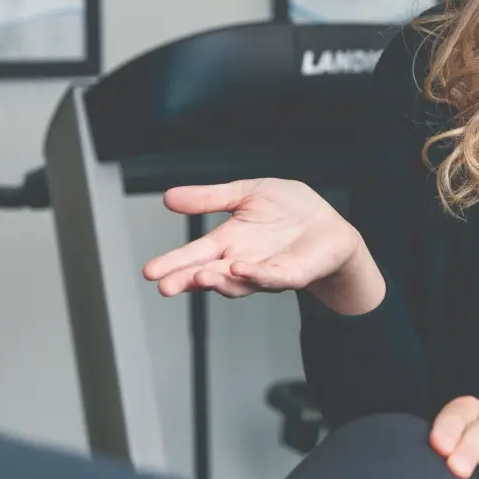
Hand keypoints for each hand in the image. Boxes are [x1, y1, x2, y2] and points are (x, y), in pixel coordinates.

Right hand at [141, 179, 381, 312]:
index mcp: (228, 242)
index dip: (172, 263)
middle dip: (186, 280)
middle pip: (208, 274)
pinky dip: (255, 275)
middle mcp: (241, 261)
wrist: (329, 225)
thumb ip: (209, 198)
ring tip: (197, 276)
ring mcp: (265, 271)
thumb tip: (167, 197)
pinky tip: (238, 268)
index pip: (194, 254)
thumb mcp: (245, 193)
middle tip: (164, 286)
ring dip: (217, 280)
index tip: (149, 272)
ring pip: (236, 282)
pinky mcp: (291, 274)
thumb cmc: (289, 210)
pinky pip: (271, 278)